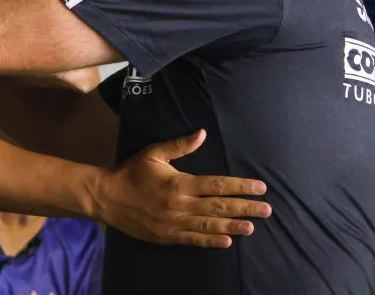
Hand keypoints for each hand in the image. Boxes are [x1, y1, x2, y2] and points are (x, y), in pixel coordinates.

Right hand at [94, 129, 270, 247]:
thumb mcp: (153, 154)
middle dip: (245, 207)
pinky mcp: (168, 236)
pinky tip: (227, 241)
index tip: (260, 188)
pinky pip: (194, 239)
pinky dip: (211, 241)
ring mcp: (175, 223)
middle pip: (219, 206)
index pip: (217, 185)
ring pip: (210, 225)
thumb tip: (202, 133)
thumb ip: (179, 145)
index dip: (240, 186)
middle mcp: (181, 204)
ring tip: (253, 226)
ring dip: (234, 225)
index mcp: (180, 183)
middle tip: (267, 209)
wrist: (107, 198)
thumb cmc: (131, 173)